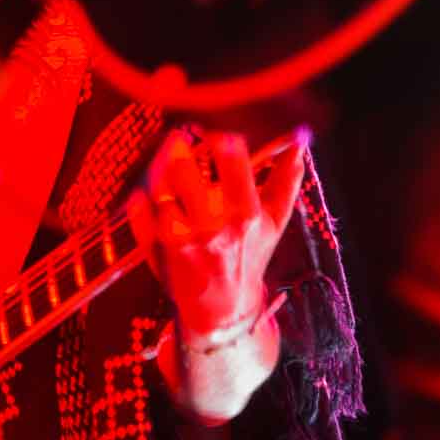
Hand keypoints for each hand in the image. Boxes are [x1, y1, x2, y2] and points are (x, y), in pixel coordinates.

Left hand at [126, 129, 306, 341]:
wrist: (223, 309)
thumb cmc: (249, 256)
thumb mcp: (275, 223)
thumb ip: (287, 181)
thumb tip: (300, 142)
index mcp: (246, 216)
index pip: (235, 170)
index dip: (224, 144)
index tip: (217, 130)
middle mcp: (214, 228)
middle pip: (188, 177)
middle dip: (179, 150)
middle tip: (178, 134)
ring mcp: (183, 241)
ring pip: (161, 194)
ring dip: (158, 168)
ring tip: (162, 155)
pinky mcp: (159, 251)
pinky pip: (142, 218)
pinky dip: (139, 203)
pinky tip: (141, 192)